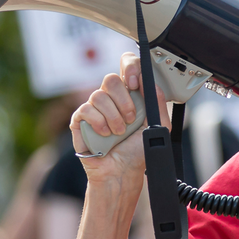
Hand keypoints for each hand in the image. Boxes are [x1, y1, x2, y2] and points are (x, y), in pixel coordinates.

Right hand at [71, 52, 155, 186]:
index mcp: (129, 94)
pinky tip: (105, 134)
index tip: (135, 83)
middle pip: (111, 78)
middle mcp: (111, 98)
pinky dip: (99, 122)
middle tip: (131, 119)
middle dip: (124, 100)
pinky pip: (86, 109)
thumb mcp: (158, 125)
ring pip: (99, 95)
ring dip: (113, 116)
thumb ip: (157, 101)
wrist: (123, 171)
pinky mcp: (80, 120)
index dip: (129, 67)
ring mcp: (94, 108)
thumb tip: (148, 80)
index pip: (126, 66)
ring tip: (119, 132)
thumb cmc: (138, 150)